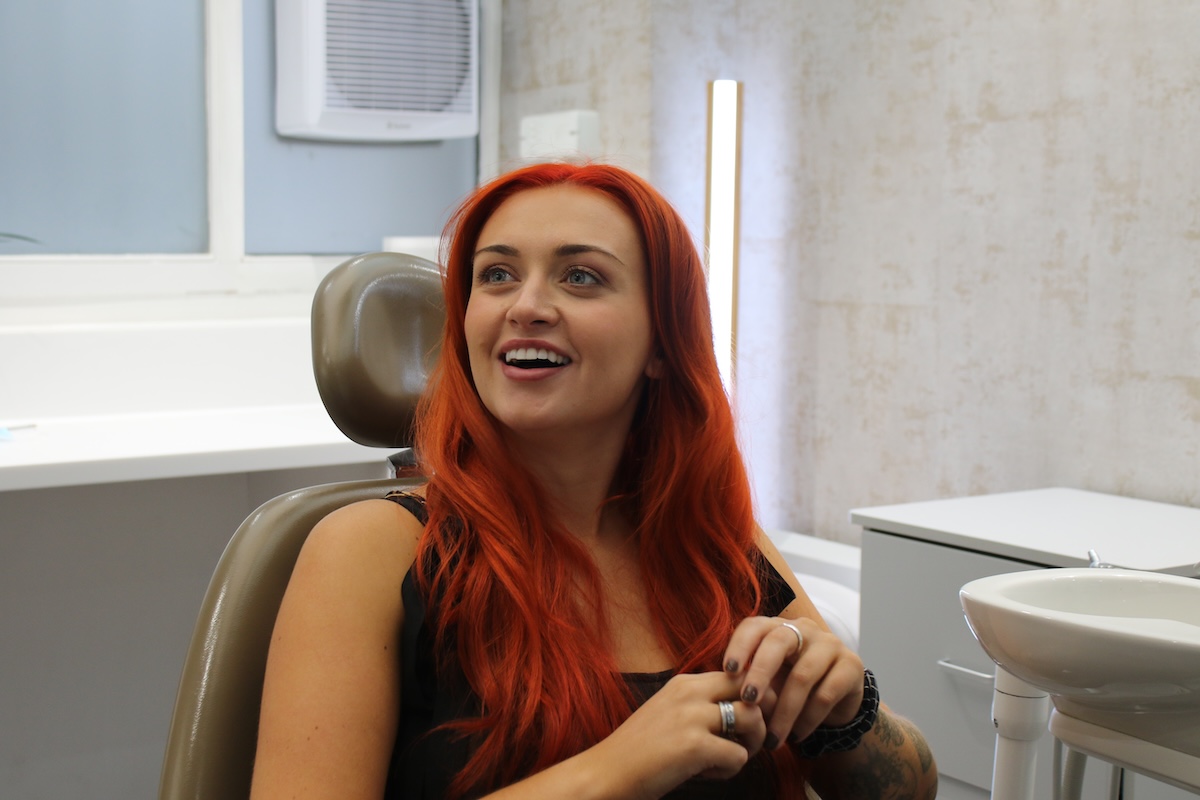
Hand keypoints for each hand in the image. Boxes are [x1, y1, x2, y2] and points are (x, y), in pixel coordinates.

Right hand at [595, 671, 767, 798]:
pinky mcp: (694, 745)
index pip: (739, 674)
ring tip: (727, 759)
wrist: (606, 773)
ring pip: (753, 718)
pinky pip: (739, 756)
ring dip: (750, 744)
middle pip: (752, 687)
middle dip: (762, 714)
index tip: (747, 722)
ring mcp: (692, 717)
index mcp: (685, 682)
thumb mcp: (670, 713)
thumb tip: (745, 710)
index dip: (753, 698)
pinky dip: (729, 771)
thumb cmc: (640, 751)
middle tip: (750, 740)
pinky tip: (706, 774)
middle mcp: (690, 692)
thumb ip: (701, 705)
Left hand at [722, 616, 863, 749]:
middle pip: (779, 641)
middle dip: (760, 672)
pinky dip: (807, 720)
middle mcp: (804, 629)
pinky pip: (826, 694)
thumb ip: (750, 682)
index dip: (739, 645)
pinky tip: (797, 736)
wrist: (836, 704)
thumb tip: (724, 696)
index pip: (754, 626)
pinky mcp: (852, 666)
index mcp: (778, 628)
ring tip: (772, 738)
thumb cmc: (791, 690)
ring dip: (784, 711)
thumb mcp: (769, 684)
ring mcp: (830, 644)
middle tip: (748, 700)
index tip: (726, 671)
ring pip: (802, 675)